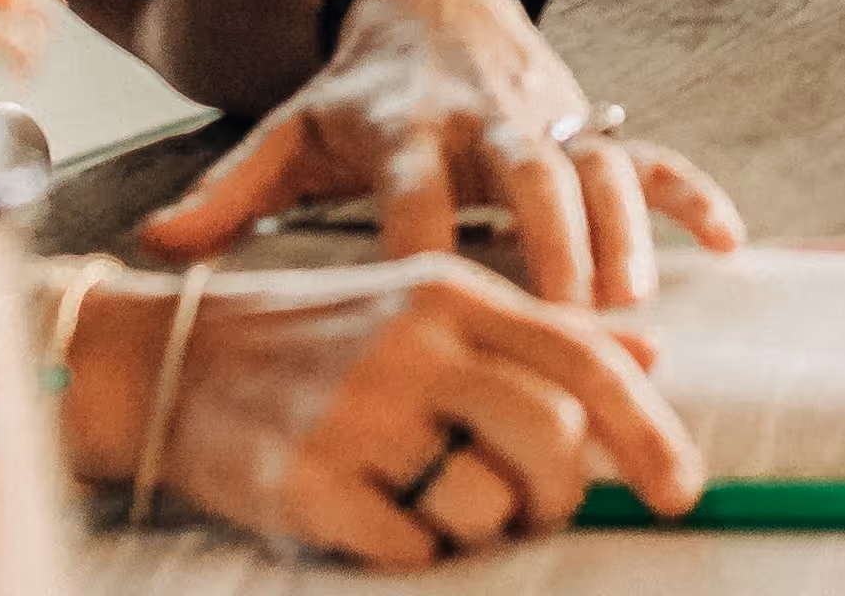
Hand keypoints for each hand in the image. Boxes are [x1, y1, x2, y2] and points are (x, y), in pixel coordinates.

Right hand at [87, 253, 701, 564]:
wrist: (163, 358)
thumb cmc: (315, 337)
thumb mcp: (428, 305)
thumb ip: (538, 329)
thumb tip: (649, 352)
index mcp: (453, 292)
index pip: (582, 358)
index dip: (646, 430)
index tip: (681, 489)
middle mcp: (413, 343)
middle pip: (551, 434)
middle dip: (562, 492)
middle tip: (538, 508)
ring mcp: (359, 413)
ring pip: (487, 500)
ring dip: (487, 528)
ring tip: (445, 509)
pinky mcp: (309, 481)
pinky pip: (412, 547)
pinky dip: (417, 552)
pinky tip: (383, 521)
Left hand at [136, 0, 746, 305]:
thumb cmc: (351, 90)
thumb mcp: (285, 131)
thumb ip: (227, 195)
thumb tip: (154, 252)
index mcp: (402, 125)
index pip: (411, 189)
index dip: (419, 241)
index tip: (425, 304)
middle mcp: (482, 118)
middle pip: (522, 175)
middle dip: (548, 240)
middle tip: (567, 316)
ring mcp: (546, 114)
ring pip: (596, 167)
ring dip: (620, 230)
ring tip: (630, 302)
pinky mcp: (591, 118)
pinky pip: (653, 153)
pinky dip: (692, 192)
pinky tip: (725, 242)